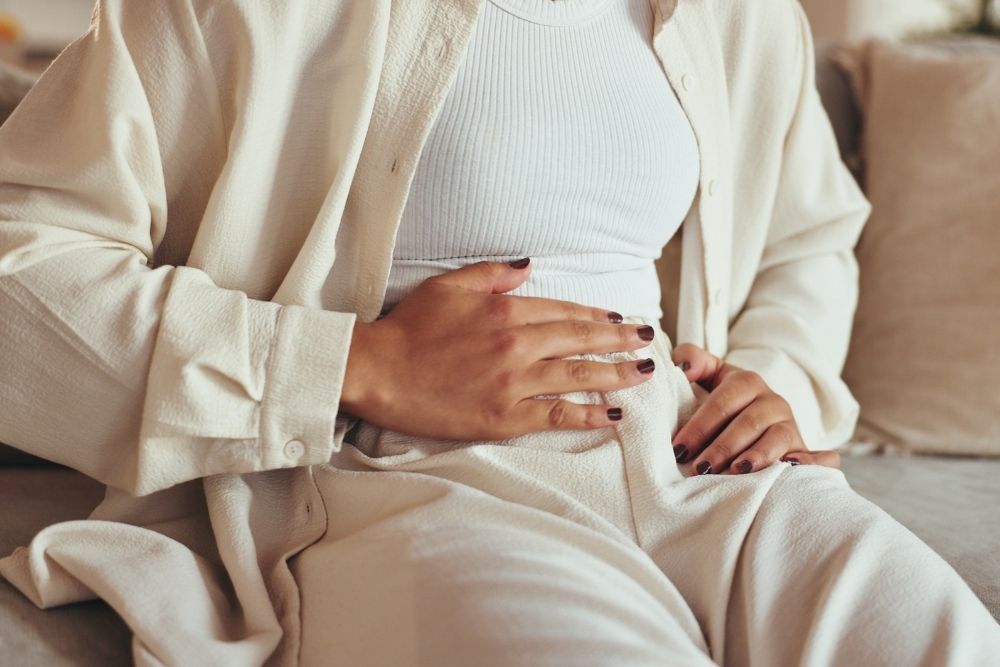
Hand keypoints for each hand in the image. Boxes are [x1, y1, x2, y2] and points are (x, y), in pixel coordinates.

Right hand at [339, 259, 658, 439]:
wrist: (378, 372)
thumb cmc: (408, 328)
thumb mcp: (449, 286)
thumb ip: (494, 273)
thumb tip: (530, 266)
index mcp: (506, 311)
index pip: (566, 311)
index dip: (598, 315)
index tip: (620, 318)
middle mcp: (517, 345)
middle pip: (581, 340)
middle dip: (620, 340)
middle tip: (647, 340)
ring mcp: (514, 383)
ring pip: (578, 377)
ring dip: (617, 374)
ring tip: (643, 373)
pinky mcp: (505, 417)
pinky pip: (556, 415)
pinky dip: (588, 415)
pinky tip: (613, 415)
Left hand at [669, 343, 841, 473]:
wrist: (756, 420)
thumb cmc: (723, 404)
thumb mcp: (709, 377)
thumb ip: (692, 362)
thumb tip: (683, 365)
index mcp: (748, 382)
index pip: (723, 402)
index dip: (700, 425)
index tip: (679, 448)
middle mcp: (774, 402)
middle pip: (748, 423)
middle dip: (722, 447)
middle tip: (700, 468)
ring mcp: (791, 426)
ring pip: (778, 439)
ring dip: (758, 456)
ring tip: (736, 472)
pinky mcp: (805, 450)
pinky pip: (820, 457)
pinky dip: (811, 464)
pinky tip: (791, 470)